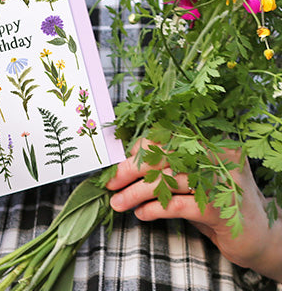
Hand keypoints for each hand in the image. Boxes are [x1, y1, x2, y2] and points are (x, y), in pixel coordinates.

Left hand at [105, 139, 281, 281]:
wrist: (261, 234)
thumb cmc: (218, 200)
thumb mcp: (195, 176)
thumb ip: (170, 165)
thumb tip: (126, 163)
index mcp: (210, 141)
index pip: (166, 137)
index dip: (138, 149)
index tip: (118, 163)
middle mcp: (217, 155)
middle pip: (163, 155)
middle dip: (130, 169)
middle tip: (110, 183)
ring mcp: (221, 180)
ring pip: (166, 181)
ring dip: (135, 193)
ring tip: (118, 202)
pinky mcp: (221, 208)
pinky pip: (177, 205)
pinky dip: (153, 209)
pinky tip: (141, 214)